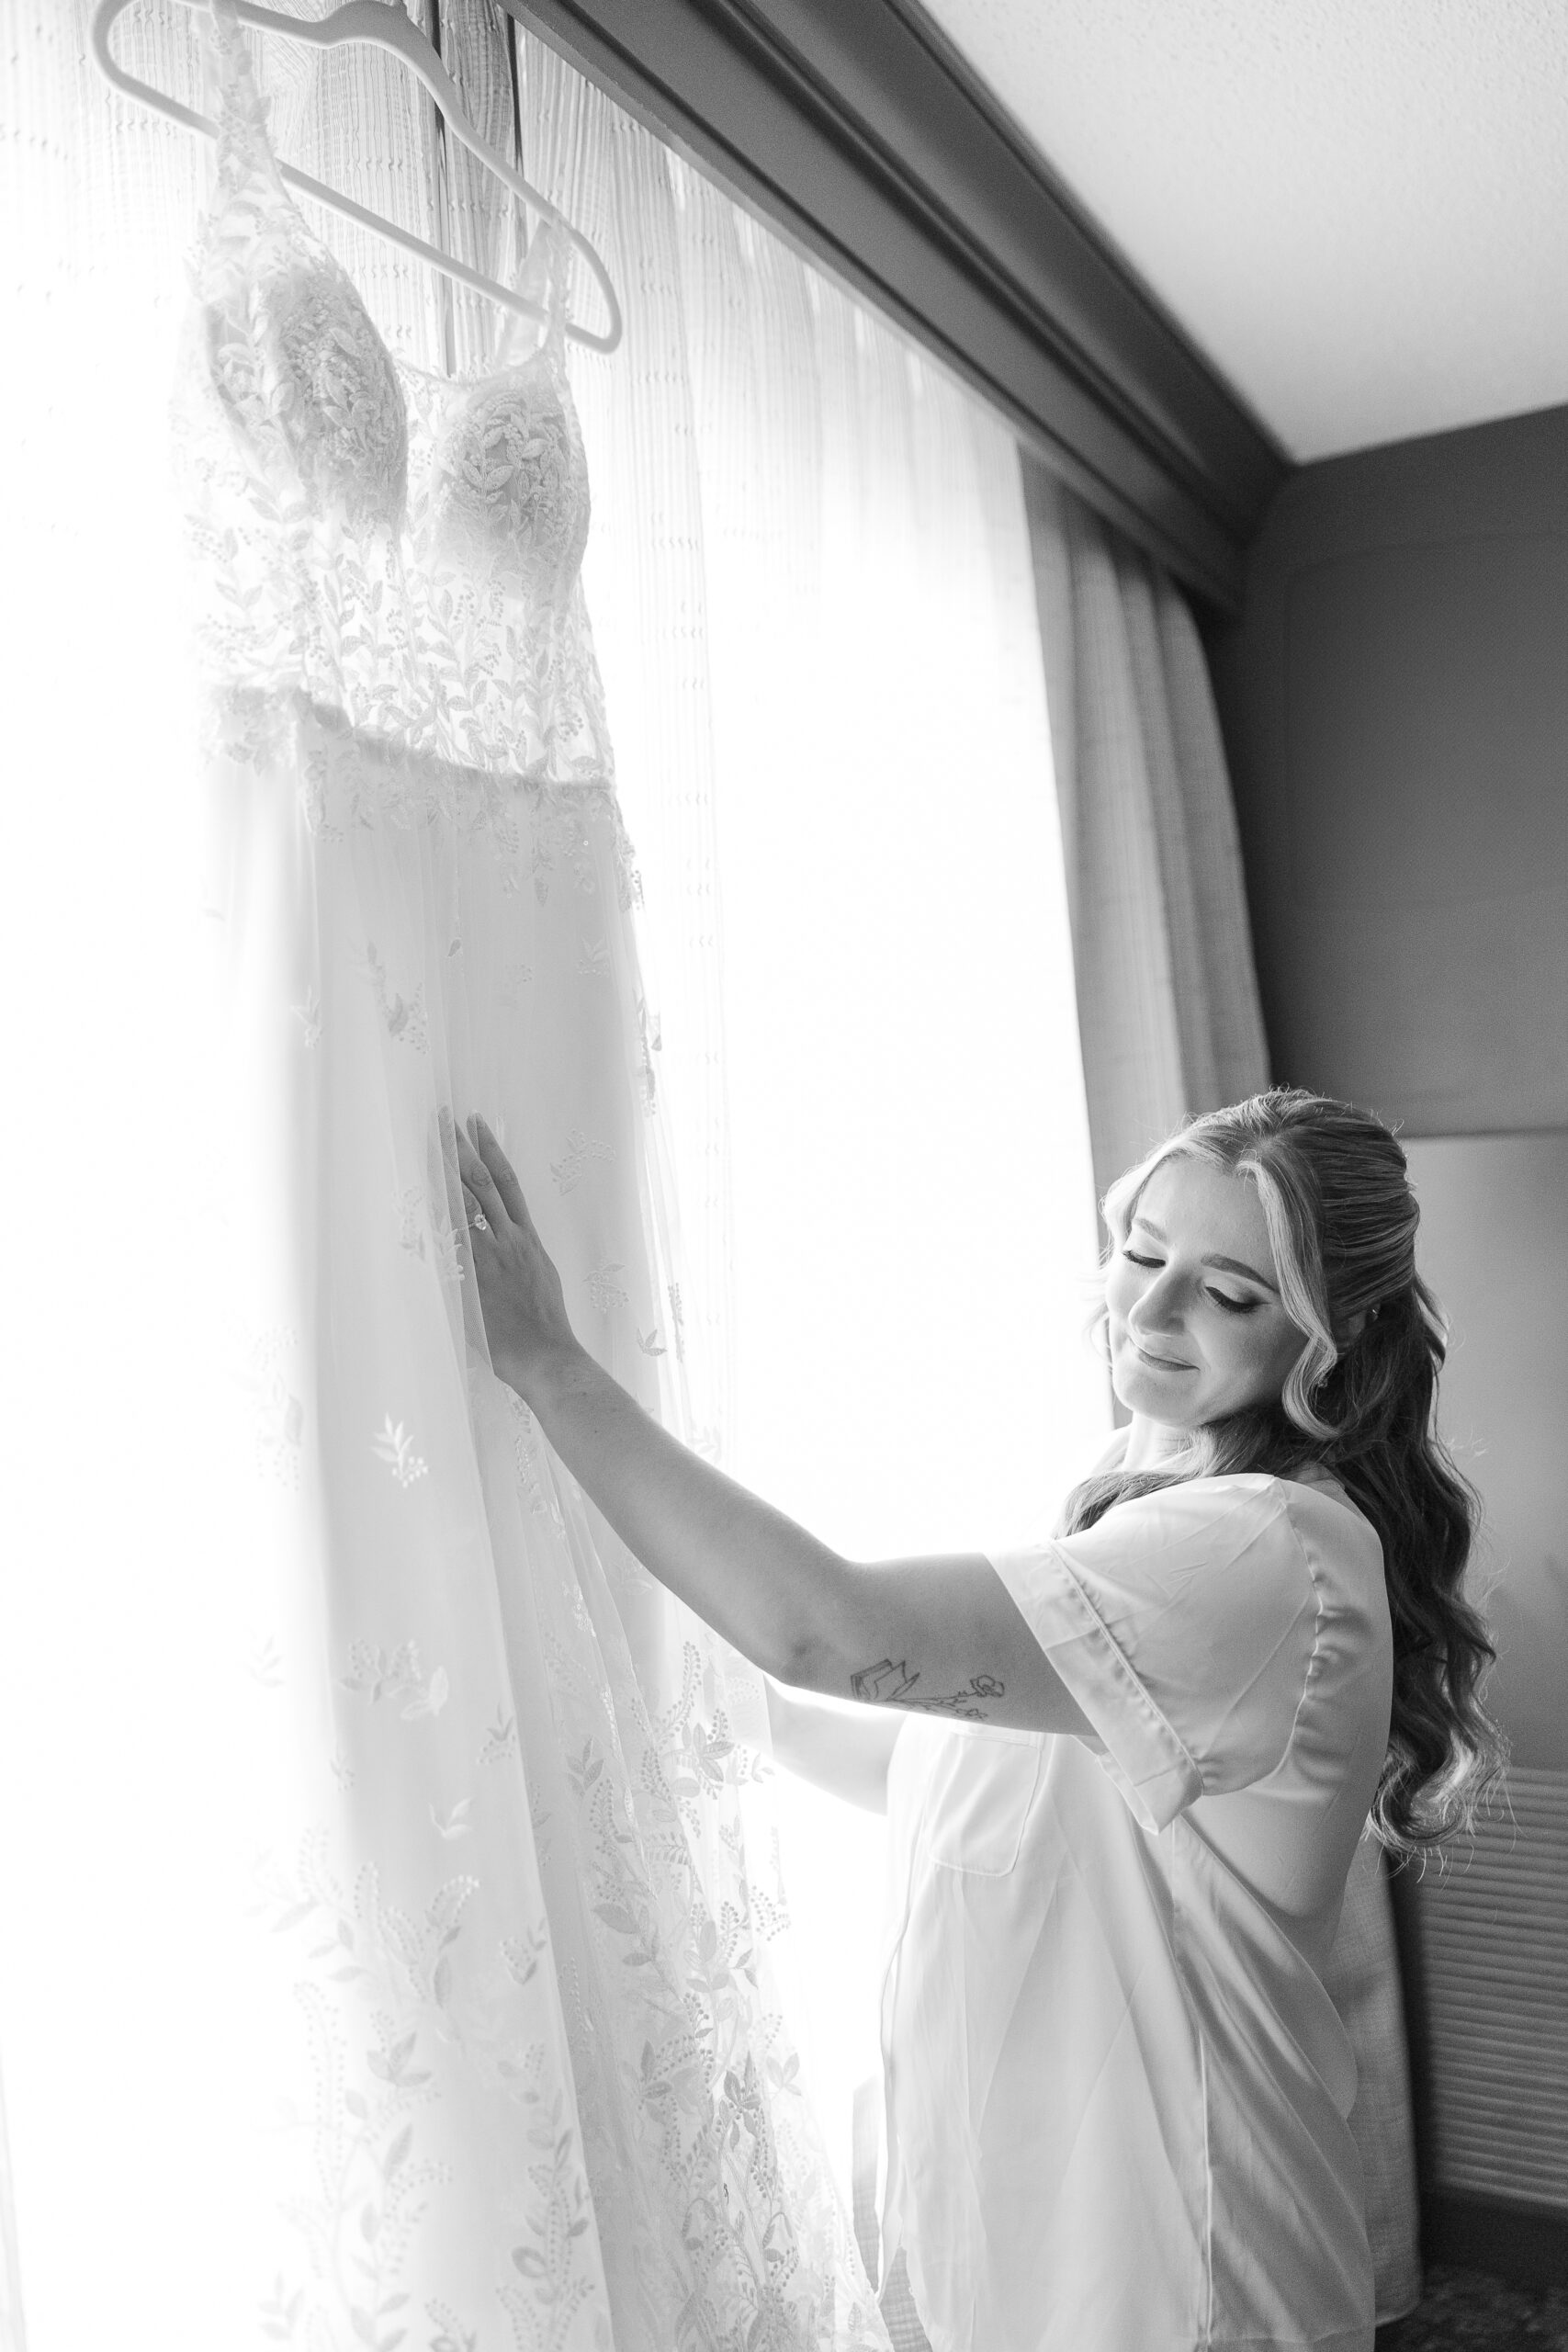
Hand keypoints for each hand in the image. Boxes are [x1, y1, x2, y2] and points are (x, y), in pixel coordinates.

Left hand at [454, 1113, 580, 1403]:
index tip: (477, 1125)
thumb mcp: (541, 1279)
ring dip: (448, 1171)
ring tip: (434, 1140)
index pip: (507, 1183)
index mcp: (528, 1240)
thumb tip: (506, 1247)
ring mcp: (491, 1257)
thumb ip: (520, 1258)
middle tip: (445, 1118)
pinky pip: (452, 1239)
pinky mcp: (474, 1277)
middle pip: (482, 1183)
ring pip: (466, 1203)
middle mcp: (510, 1240)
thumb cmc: (546, 1327)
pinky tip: (422, 1194)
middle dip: (463, 1148)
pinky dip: (437, 1216)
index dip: (491, 1151)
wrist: (547, 1355)